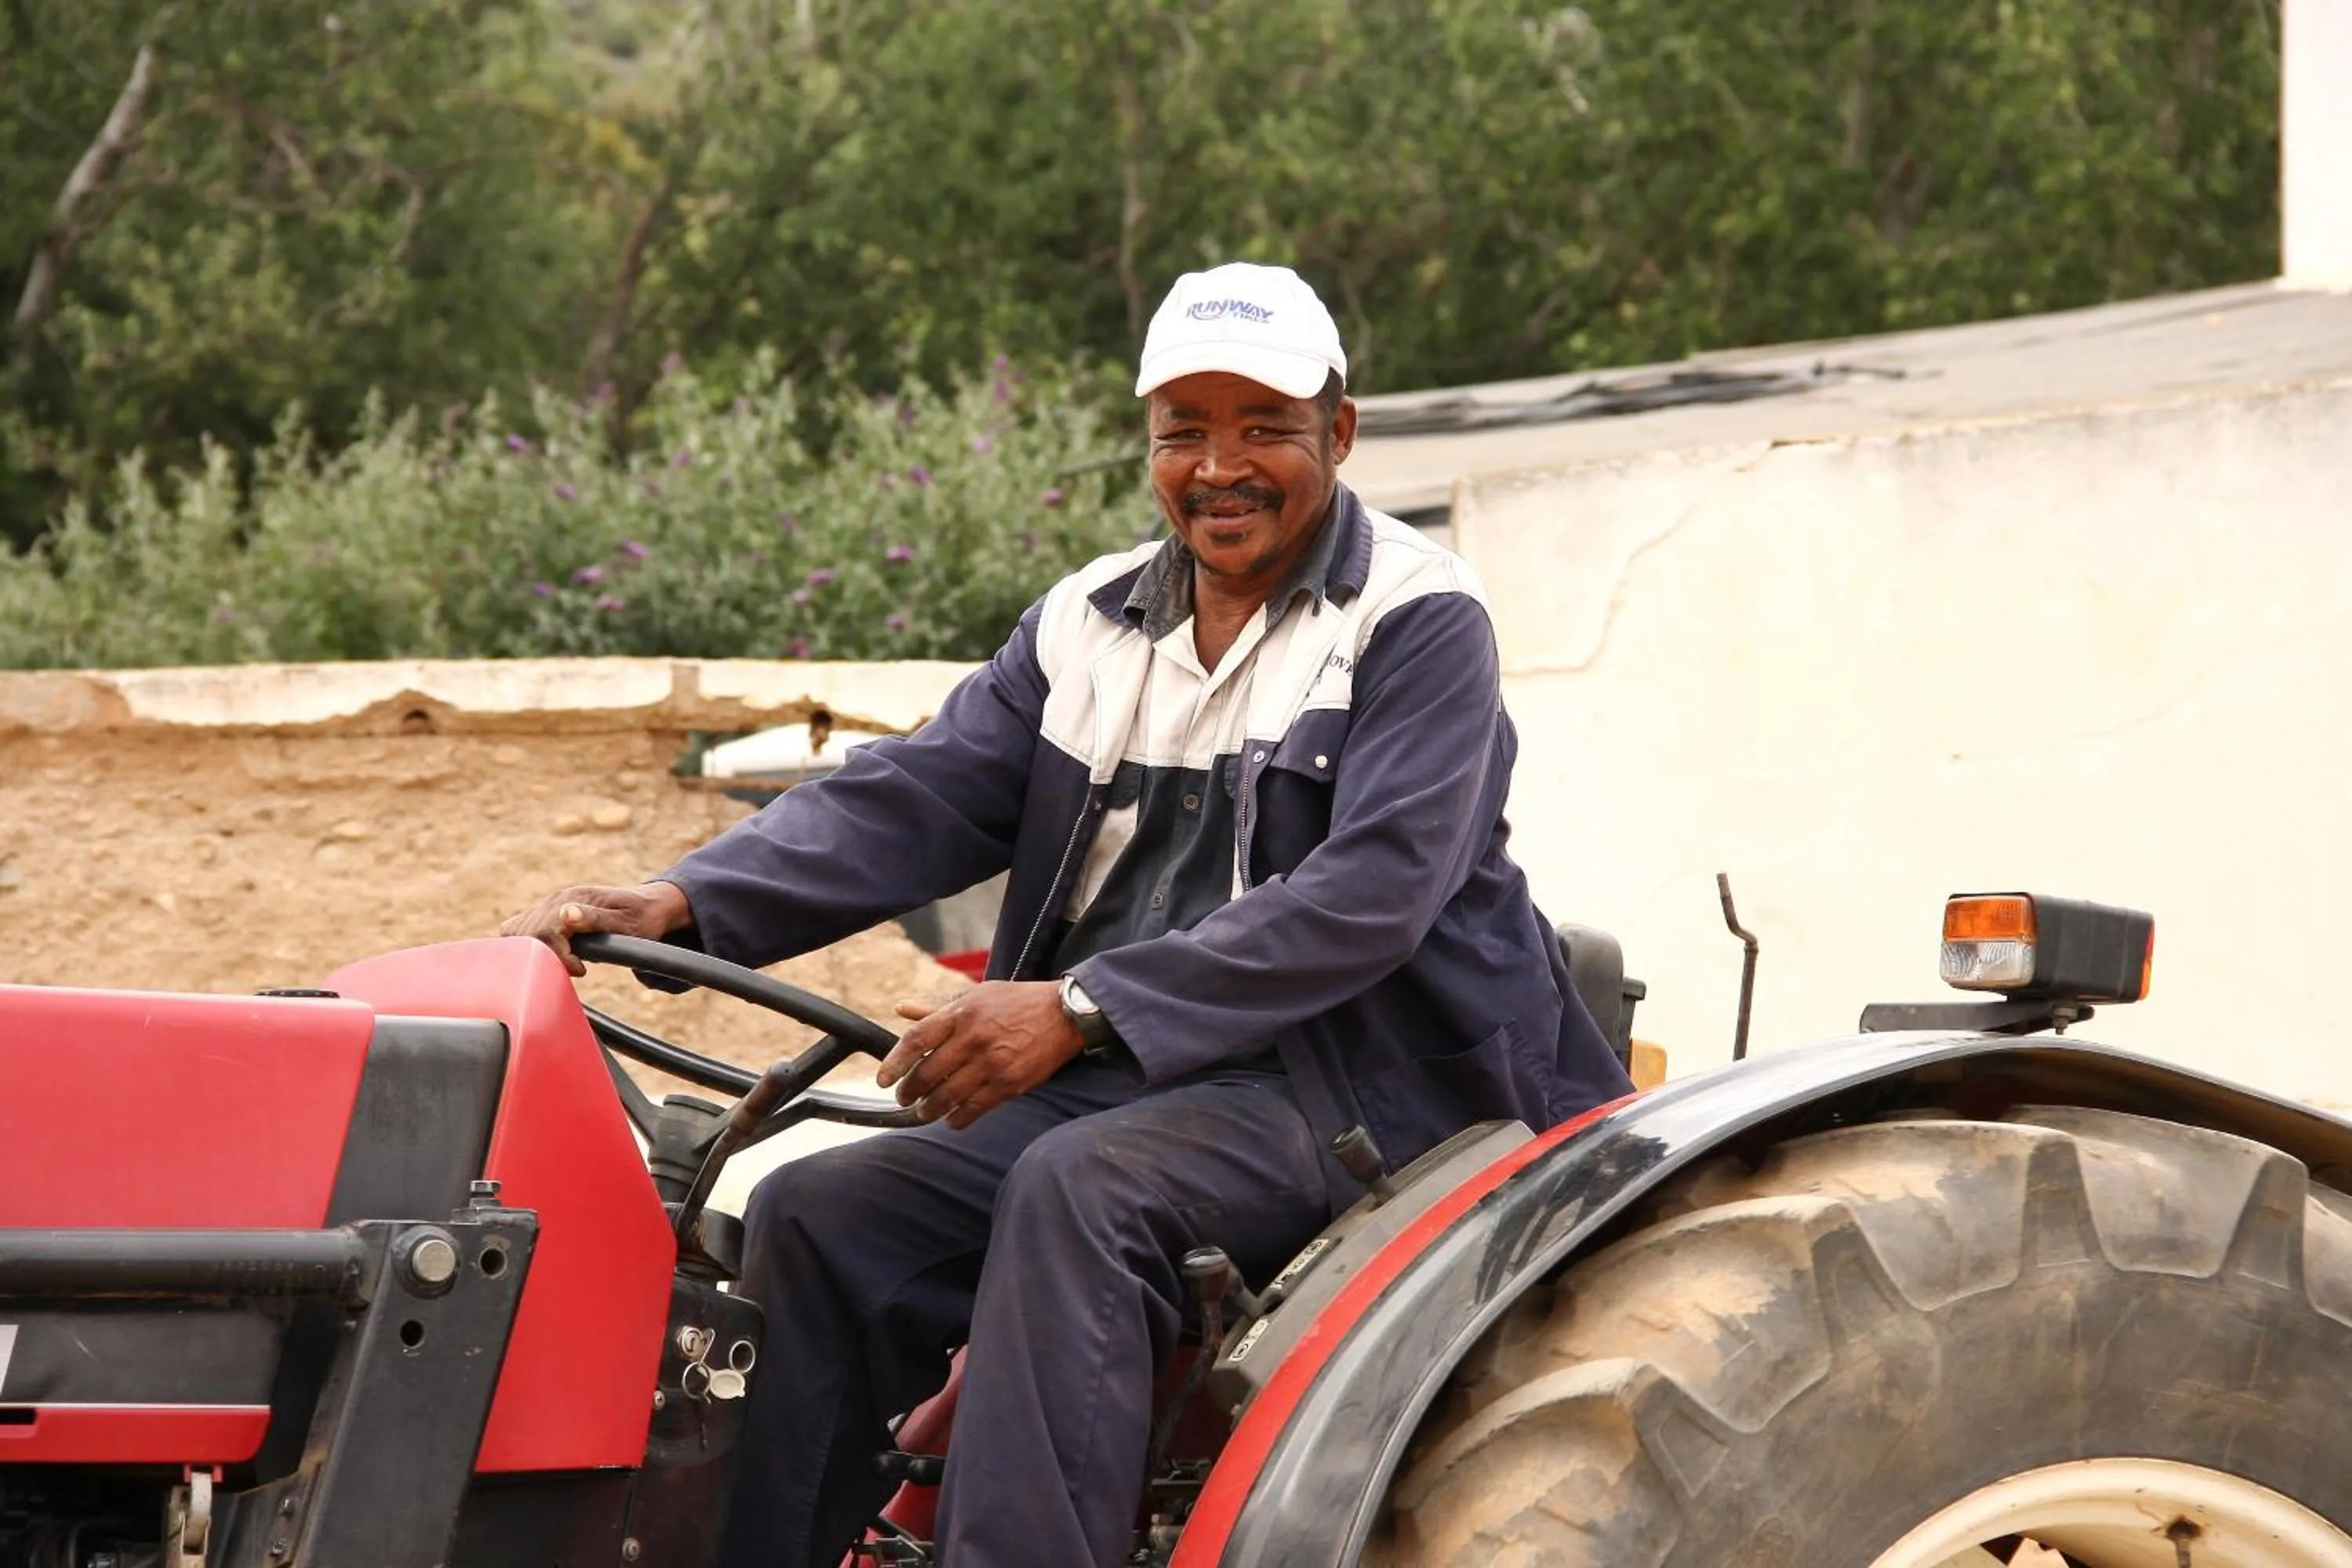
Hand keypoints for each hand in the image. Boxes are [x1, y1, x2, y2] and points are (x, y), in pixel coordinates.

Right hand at [500, 881, 692, 976]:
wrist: (649, 907)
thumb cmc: (642, 919)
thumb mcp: (627, 924)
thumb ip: (596, 919)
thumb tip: (565, 914)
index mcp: (574, 899)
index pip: (544, 931)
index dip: (559, 957)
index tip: (581, 969)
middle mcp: (557, 898)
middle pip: (526, 933)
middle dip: (545, 958)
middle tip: (575, 967)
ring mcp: (549, 904)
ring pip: (516, 931)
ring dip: (535, 954)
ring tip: (565, 961)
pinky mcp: (546, 912)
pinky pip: (519, 929)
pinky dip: (527, 948)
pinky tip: (551, 956)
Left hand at [875, 981, 1083, 1129]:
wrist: (1063, 1014)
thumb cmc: (1017, 1002)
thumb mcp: (977, 995)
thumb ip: (937, 1005)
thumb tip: (902, 1008)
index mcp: (961, 1014)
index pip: (916, 1040)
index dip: (895, 1062)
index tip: (883, 1079)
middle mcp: (973, 1039)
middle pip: (928, 1073)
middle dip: (910, 1091)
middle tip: (904, 1099)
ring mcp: (991, 1064)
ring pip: (948, 1095)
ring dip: (930, 1109)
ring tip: (924, 1113)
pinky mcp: (1008, 1084)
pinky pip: (974, 1109)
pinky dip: (958, 1118)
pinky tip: (951, 1120)